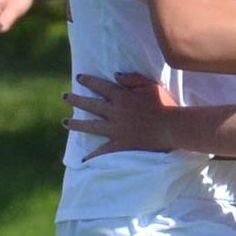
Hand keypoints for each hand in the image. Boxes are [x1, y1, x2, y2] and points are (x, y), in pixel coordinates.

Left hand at [63, 73, 179, 157]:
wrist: (171, 127)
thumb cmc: (165, 105)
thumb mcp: (150, 85)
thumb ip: (132, 79)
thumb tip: (115, 75)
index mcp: (121, 96)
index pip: (100, 86)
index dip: (88, 81)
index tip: (79, 78)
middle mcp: (114, 111)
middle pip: (90, 104)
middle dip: (75, 99)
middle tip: (64, 96)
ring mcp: (116, 129)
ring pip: (91, 125)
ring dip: (76, 123)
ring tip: (64, 122)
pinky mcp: (120, 144)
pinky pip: (103, 151)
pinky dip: (93, 156)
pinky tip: (84, 160)